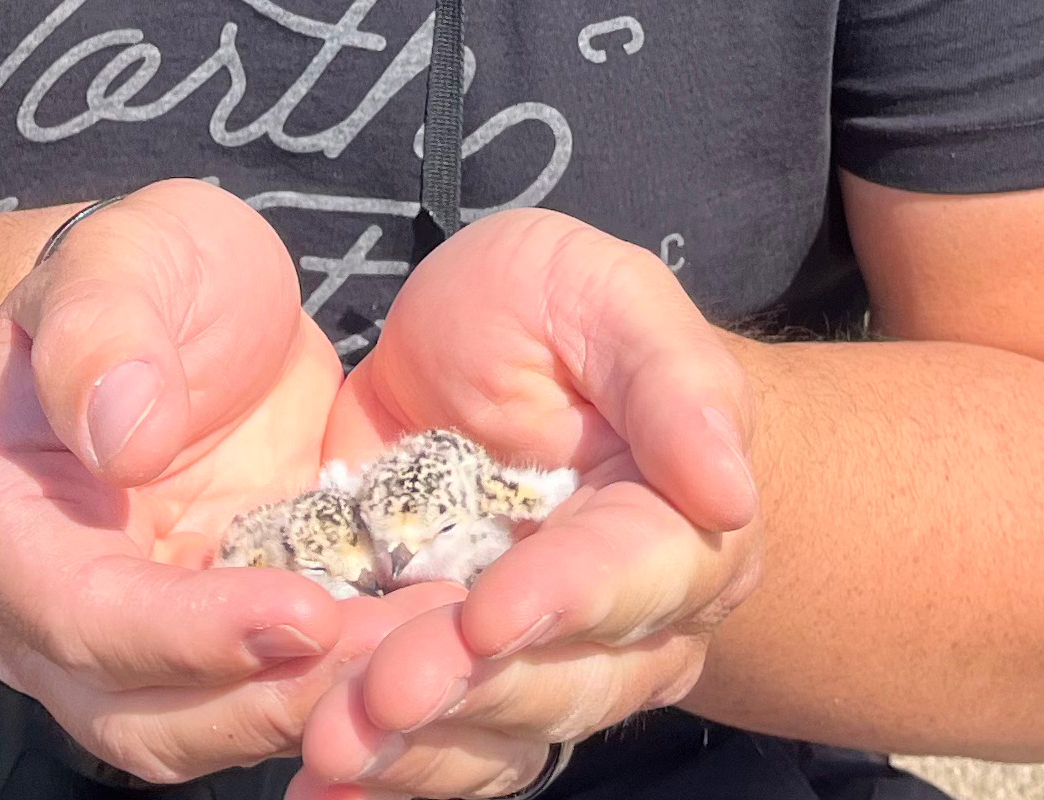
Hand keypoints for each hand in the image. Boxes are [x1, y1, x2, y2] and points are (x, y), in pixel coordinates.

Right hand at [0, 181, 412, 783]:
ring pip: (219, 724)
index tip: (300, 613)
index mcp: (7, 524)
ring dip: (328, 703)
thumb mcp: (119, 257)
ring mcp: (148, 641)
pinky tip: (439, 640)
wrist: (188, 305)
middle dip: (273, 700)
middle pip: (146, 713)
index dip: (185, 633)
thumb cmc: (140, 271)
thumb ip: (102, 330)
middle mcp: (59, 615)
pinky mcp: (230, 638)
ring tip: (435, 651)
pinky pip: (281, 690)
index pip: (80, 613)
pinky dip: (356, 680)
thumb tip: (122, 438)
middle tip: (398, 658)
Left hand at [299, 211, 762, 799]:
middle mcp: (627, 623)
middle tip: (378, 693)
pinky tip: (312, 789)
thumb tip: (732, 488)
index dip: (562, 600)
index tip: (487, 616)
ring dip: (412, 751)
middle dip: (465, 691)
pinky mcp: (463, 688)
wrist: (485, 355)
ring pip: (496, 738)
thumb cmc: (561, 310)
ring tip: (326, 745)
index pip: (628, 574)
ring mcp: (542, 666)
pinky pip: (439, 758)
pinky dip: (380, 780)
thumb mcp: (604, 293)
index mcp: (675, 524)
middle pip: (560, 681)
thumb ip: (671, 377)